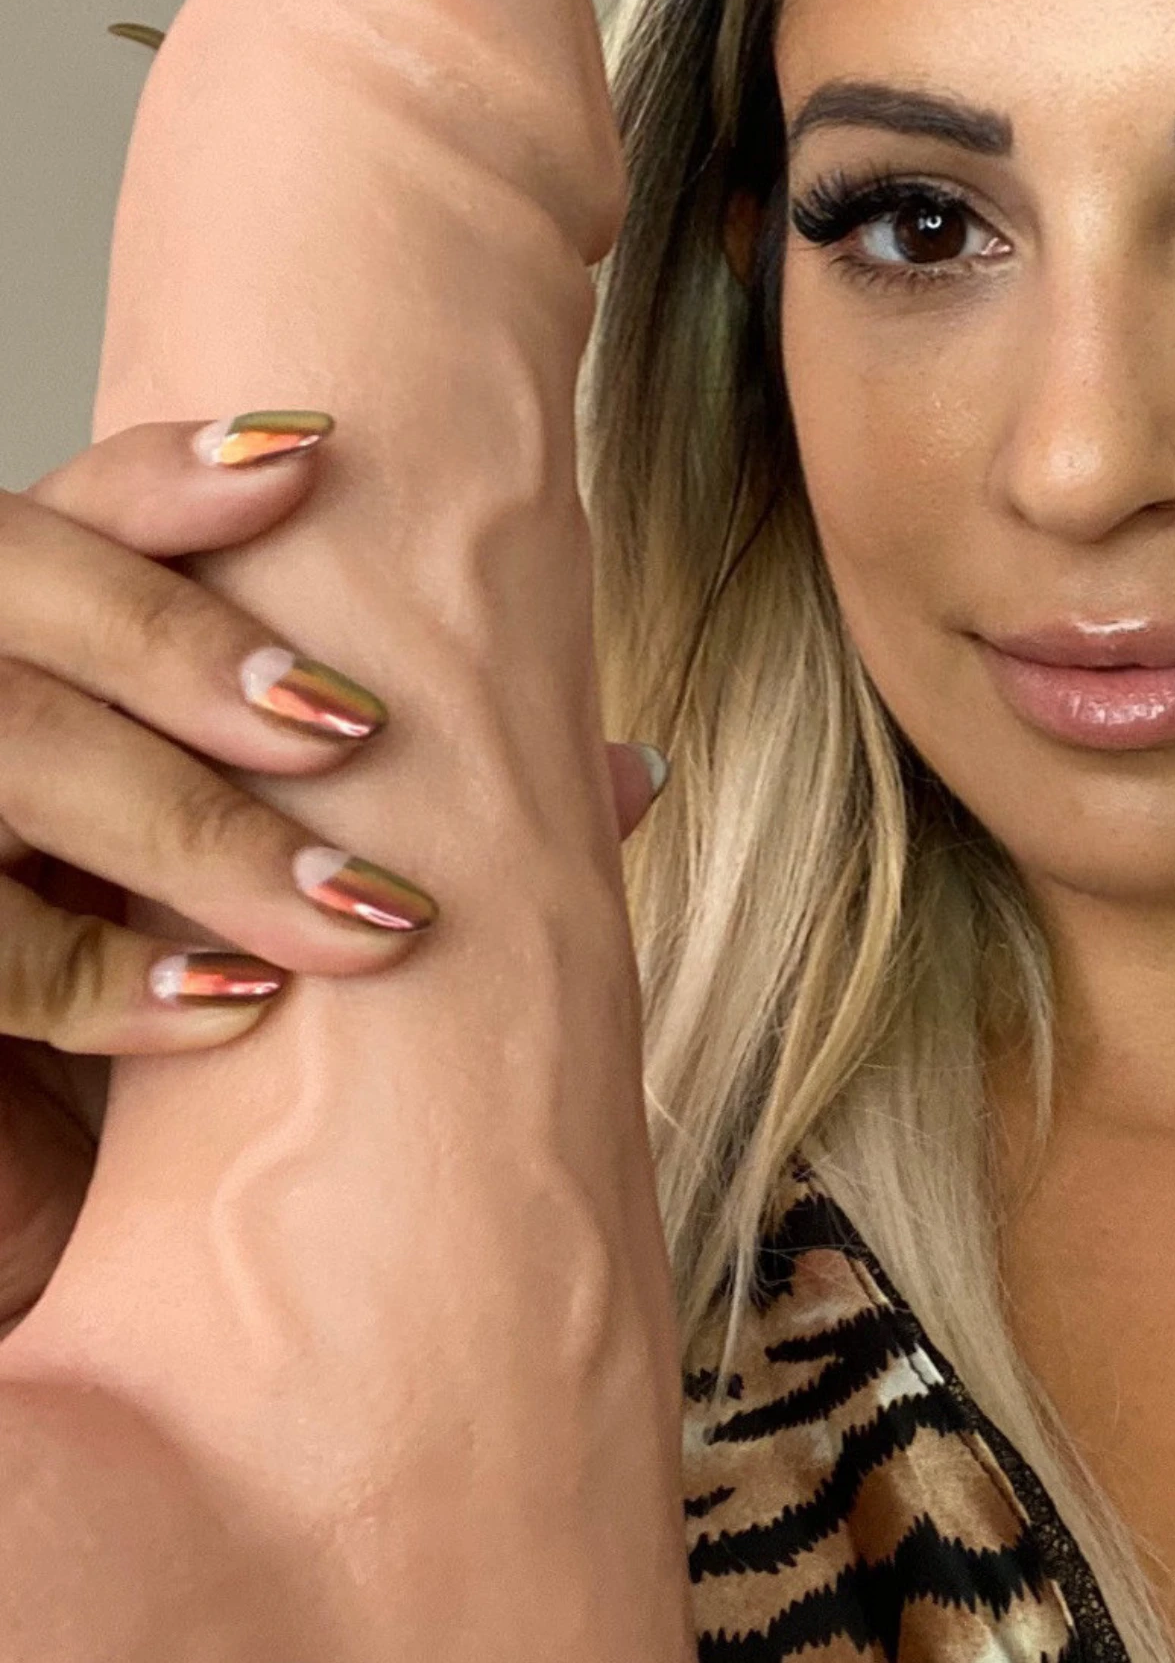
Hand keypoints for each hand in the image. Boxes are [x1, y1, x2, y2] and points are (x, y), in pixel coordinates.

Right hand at [0, 410, 666, 1324]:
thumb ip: (400, 811)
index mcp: (18, 660)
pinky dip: (105, 977)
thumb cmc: (149, 1018)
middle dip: (186, 650)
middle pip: (20, 598)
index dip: (164, 475)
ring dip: (190, 826)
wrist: (20, 1208)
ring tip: (356, 912)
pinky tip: (231, 1011)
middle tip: (351, 724)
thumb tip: (625, 775)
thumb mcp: (266, 890)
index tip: (311, 455)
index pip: (64, 518)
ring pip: (9, 749)